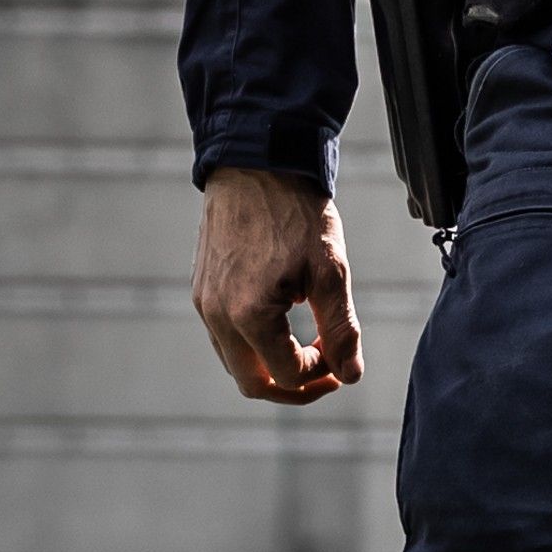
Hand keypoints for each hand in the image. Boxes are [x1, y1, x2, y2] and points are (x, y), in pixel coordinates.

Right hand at [192, 167, 363, 401]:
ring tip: (309, 349)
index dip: (322, 373)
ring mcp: (204, 303)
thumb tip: (351, 375)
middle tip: (327, 374)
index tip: (340, 350)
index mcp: (248, 315)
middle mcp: (217, 316)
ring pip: (235, 363)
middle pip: (253, 384)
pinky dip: (254, 344)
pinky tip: (282, 321)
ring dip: (272, 367)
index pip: (288, 374)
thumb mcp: (331, 270)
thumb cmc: (296, 212)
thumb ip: (341, 329)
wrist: (256, 163)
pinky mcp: (201, 290)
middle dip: (294, 388)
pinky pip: (224, 336)